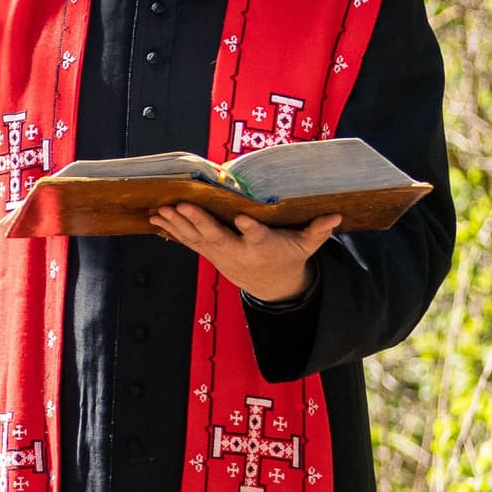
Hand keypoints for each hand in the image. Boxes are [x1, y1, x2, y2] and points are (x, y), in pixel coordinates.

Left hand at [148, 206, 341, 303]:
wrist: (270, 286)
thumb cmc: (288, 256)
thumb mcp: (306, 246)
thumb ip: (318, 230)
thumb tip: (336, 215)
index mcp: (263, 246)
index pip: (257, 236)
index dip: (250, 229)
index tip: (241, 218)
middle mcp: (238, 251)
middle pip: (217, 237)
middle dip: (198, 222)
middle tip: (182, 206)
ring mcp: (220, 254)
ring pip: (196, 238)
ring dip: (177, 224)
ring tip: (159, 209)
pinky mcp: (210, 253)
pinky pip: (188, 241)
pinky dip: (172, 229)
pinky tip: (155, 218)